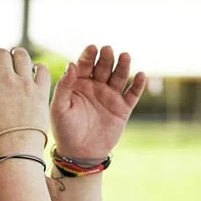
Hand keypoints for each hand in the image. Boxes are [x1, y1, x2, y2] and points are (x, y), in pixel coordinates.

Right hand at [0, 47, 50, 159]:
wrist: (15, 153)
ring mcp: (25, 85)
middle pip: (0, 53)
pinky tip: (31, 71)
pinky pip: (41, 70)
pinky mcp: (41, 92)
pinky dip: (36, 67)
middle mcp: (5, 81)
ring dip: (15, 54)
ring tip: (13, 58)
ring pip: (21, 56)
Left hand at [51, 45, 145, 160]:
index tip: (92, 47)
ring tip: (125, 56)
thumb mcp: (59, 108)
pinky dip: (137, 85)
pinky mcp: (123, 108)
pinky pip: (132, 94)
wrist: (79, 153)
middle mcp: (95, 87)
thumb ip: (64, 86)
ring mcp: (110, 96)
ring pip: (119, 77)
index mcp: (78, 84)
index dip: (88, 56)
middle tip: (108, 50)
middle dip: (106, 58)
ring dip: (122, 66)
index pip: (84, 65)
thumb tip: (71, 64)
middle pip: (103, 67)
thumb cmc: (64, 129)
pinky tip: (140, 75)